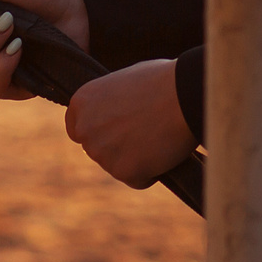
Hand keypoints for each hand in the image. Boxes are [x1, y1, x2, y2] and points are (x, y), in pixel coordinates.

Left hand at [65, 59, 195, 188]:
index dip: (98, 133)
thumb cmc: (161, 81)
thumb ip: (109, 103)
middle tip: (146, 133)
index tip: (114, 133)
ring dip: (137, 159)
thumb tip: (112, 115)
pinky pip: (137, 179)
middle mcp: (86, 129)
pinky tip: (163, 151)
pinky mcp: (123, 171)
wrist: (184, 95)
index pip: (77, 130)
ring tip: (158, 136)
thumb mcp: (124, 83)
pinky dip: (151, 172)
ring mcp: (102, 152)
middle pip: (98, 150)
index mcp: (82, 102)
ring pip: (118, 166)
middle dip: (118, 147)